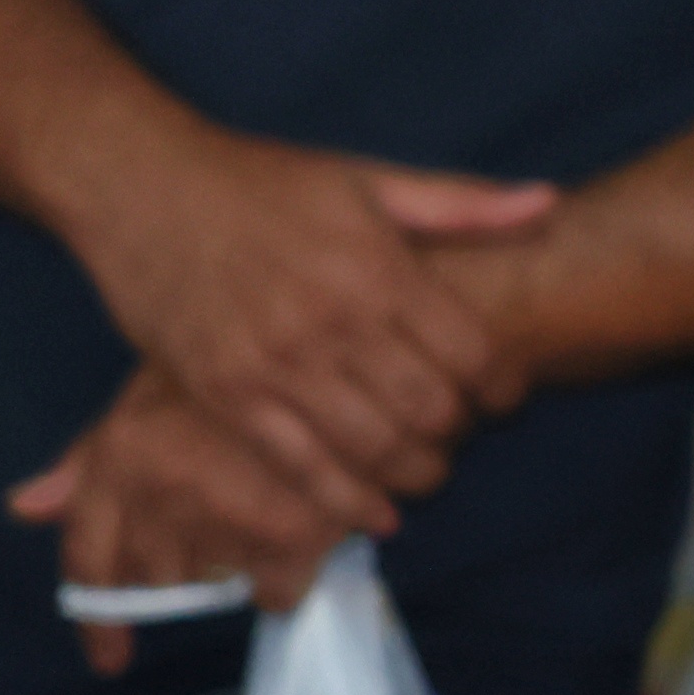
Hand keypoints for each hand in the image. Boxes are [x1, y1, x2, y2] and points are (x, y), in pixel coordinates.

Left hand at [13, 367, 347, 674]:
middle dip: (183, 565)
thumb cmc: (235, 361)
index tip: (112, 658)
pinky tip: (302, 538)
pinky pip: (276, 593)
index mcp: (121, 460)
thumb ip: (90, 457)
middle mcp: (159, 500)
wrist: (328, 352)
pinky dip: (287, 577)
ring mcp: (223, 524)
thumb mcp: (150, 391)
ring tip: (263, 516)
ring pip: (216, 587)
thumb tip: (23, 509)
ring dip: (233, 567)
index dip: (98, 618)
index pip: (90, 559)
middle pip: (157, 579)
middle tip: (218, 526)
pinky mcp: (289, 539)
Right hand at [61, 134, 552, 539]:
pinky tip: (374, 514)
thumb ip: (462, 204)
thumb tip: (549, 203)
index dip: (505, 388)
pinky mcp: (223, 392)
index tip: (506, 396)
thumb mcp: (368, 180)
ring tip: (425, 472)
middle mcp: (333, 321)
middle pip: (431, 411)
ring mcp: (274, 362)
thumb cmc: (264, 182)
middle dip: (462, 436)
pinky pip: (297, 466)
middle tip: (465, 437)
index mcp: (379, 269)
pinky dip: (344, 501)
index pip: (474, 354)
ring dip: (413, 476)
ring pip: (371, 448)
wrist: (144, 186)